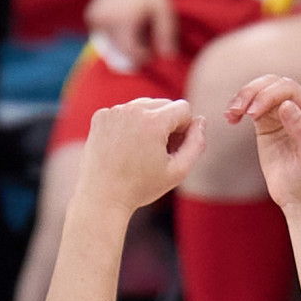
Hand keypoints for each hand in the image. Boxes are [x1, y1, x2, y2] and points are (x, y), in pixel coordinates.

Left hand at [76, 96, 204, 214]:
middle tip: (159, 152)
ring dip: (148, 122)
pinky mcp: (101, 116)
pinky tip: (124, 147)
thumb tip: (200, 120)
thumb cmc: (141, 187)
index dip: (185, 129)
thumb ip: (196, 143)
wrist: (101, 197)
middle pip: (164, 104)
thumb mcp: (178, 170)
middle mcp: (132, 109)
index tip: (174, 149)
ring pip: (144, 106)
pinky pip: (125, 112)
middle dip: (168, 123)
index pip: (184, 108)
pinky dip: (128, 124)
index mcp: (153, 121)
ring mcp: (114, 111)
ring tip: (141, 151)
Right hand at [88, 0, 178, 70]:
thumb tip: (168, 58)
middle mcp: (105, 19)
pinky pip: (104, 37)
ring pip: (111, 45)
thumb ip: (166, 34)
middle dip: (134, 50)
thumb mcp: (163, 10)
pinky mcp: (91, 17)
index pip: (129, 51)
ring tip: (136, 25)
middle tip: (146, 36)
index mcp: (122, 18)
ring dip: (124, 43)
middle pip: (119, 50)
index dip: (142, 56)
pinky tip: (125, 20)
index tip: (152, 50)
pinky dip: (115, 36)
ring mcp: (95, 18)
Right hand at [227, 73, 300, 209]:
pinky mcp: (266, 120)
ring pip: (259, 90)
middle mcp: (300, 104)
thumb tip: (286, 105)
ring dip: (242, 97)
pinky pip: (250, 104)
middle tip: (237, 110)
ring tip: (231, 114)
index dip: (268, 95)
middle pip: (272, 84)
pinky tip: (230, 118)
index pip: (289, 89)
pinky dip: (238, 107)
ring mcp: (281, 110)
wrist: (298, 195)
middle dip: (252, 92)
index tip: (252, 114)